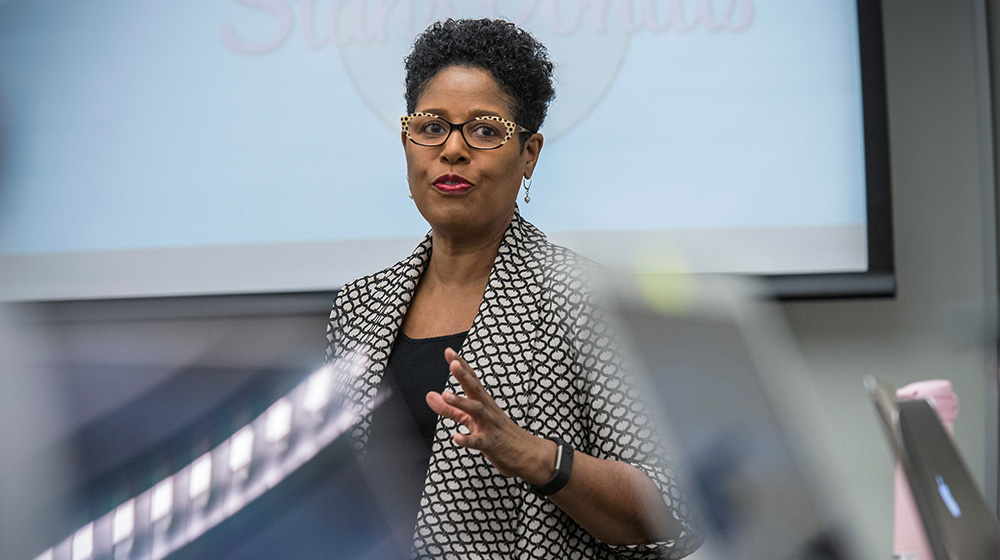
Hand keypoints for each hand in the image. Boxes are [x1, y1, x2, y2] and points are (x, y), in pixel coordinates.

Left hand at [425, 347, 554, 483]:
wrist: (527, 454)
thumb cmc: (497, 433)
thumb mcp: (471, 419)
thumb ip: (449, 408)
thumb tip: (429, 395)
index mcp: (483, 402)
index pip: (472, 379)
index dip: (460, 365)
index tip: (449, 351)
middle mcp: (487, 410)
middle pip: (475, 389)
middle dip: (463, 376)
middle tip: (452, 363)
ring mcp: (489, 426)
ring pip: (476, 411)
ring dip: (462, 402)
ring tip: (446, 394)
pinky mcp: (491, 444)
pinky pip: (479, 442)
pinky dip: (468, 439)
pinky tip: (456, 438)